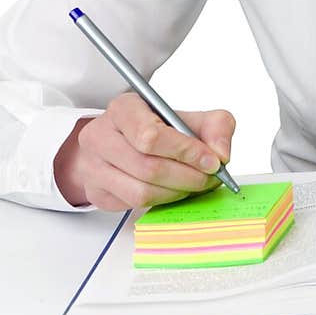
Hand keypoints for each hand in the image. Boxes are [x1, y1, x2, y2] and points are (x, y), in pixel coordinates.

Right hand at [53, 92, 236, 211]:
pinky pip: (134, 205)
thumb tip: (221, 154)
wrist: (119, 143)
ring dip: (176, 192)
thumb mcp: (187, 117)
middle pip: (148, 167)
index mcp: (123, 109)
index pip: (151, 136)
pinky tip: (174, 190)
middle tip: (210, 178)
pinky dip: (162, 201)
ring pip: (141, 192)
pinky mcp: (97, 192)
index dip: (185, 151)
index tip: (211, 161)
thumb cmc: (154, 128)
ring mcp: (94, 167)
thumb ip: (215, 126)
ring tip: (193, 184)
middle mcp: (101, 136)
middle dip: (187, 177)